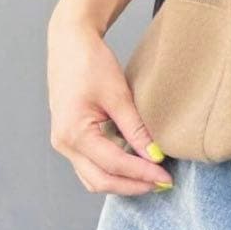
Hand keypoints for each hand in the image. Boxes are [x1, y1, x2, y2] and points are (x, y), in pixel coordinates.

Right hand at [47, 12, 173, 194]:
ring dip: (122, 183)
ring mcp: (64, 143)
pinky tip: (135, 166)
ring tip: (152, 178)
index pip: (113, 164)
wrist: (70, 44)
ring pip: (93, 178)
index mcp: (74, 133)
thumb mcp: (118, 96)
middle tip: (162, 184)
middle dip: (133, 186)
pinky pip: (90, 166)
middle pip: (100, 180)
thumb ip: (136, 129)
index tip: (166, 177)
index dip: (142, 173)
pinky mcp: (70, 138)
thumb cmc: (90, 63)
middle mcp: (64, 143)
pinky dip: (112, 171)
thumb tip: (155, 156)